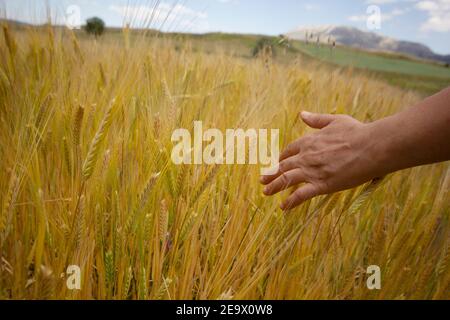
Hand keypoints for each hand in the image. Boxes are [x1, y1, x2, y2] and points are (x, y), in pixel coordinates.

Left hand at [260, 111, 384, 210]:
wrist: (371, 146)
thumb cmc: (357, 132)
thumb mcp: (334, 120)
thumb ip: (316, 119)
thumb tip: (301, 114)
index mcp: (309, 141)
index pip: (289, 151)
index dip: (282, 158)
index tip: (277, 164)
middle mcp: (306, 156)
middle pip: (283, 166)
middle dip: (271, 173)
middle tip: (262, 180)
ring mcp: (312, 171)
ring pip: (286, 179)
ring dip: (274, 186)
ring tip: (266, 192)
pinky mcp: (322, 184)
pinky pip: (301, 195)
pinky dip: (290, 201)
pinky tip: (284, 207)